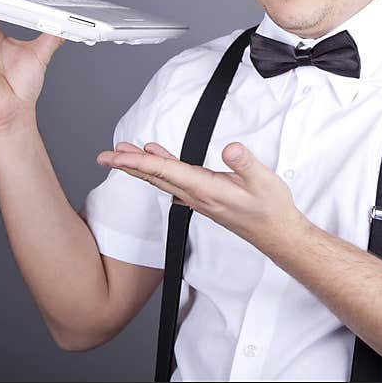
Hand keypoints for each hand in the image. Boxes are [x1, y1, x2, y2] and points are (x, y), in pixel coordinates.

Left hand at [96, 140, 305, 251]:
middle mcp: (196, 196)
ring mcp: (198, 198)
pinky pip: (173, 182)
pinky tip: (156, 158)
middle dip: (127, 165)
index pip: (163, 171)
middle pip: (154, 176)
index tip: (115, 156)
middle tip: (105, 155)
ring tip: (123, 153)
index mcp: (205, 189)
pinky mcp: (204, 198)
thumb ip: (245, 163)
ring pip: (161, 179)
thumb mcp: (263, 181)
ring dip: (140, 166)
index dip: (137, 161)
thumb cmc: (270, 209)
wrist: (276, 233)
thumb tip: (230, 148)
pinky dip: (160, 169)